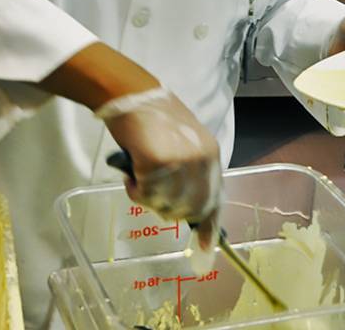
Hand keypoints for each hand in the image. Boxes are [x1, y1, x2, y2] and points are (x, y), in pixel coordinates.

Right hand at [103, 88, 221, 248]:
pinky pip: (145, 194)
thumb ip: (189, 169)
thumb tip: (185, 202)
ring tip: (136, 176)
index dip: (210, 228)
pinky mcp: (157, 163)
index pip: (214, 200)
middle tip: (148, 191)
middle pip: (189, 209)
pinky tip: (130, 174)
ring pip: (165, 204)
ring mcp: (180, 163)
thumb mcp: (183, 142)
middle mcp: (201, 161)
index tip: (207, 249)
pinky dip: (134, 189)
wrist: (131, 94)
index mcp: (211, 155)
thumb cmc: (151, 115)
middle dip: (167, 208)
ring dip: (147, 197)